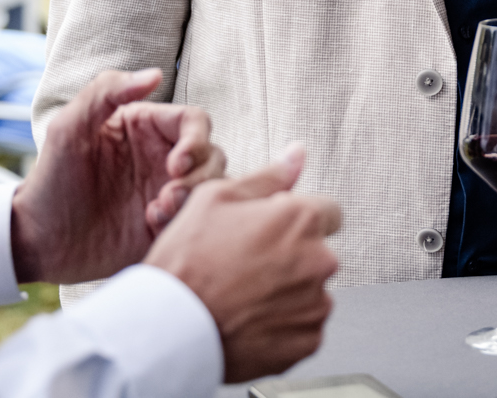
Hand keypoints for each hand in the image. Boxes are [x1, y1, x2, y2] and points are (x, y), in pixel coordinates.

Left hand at [10, 68, 225, 283]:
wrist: (39, 240)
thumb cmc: (51, 178)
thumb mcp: (69, 127)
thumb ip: (106, 90)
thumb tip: (156, 73)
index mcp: (146, 127)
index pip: (195, 121)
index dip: (196, 140)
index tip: (176, 164)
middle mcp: (163, 156)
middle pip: (211, 154)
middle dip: (200, 174)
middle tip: (169, 194)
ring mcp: (166, 190)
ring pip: (211, 185)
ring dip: (194, 196)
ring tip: (159, 210)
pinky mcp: (167, 222)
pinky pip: (197, 216)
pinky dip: (185, 219)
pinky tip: (153, 225)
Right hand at [146, 154, 342, 381]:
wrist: (169, 328)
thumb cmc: (187, 263)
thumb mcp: (217, 199)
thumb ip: (269, 176)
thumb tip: (296, 155)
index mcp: (300, 219)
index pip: (328, 212)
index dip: (296, 221)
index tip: (273, 233)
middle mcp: (318, 260)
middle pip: (318, 253)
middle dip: (291, 257)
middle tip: (247, 267)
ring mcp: (315, 303)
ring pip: (311, 291)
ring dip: (288, 293)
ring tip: (244, 296)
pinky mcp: (307, 341)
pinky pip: (304, 327)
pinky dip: (284, 326)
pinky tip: (250, 320)